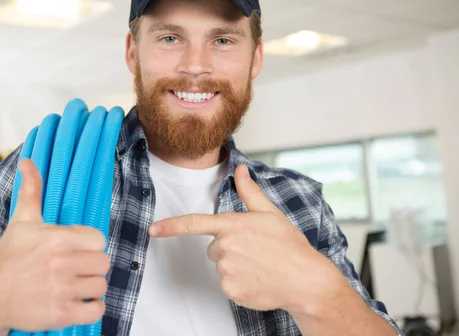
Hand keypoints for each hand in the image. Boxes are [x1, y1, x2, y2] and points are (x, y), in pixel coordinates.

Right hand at [0, 159, 108, 334]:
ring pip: (101, 286)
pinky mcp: (60, 314)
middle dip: (91, 266)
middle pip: (104, 263)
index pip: (99, 240)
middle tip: (76, 268)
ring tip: (74, 285)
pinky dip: (91, 308)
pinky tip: (77, 302)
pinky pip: (96, 309)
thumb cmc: (7, 258)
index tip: (77, 249)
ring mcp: (61, 290)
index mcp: (58, 238)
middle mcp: (61, 263)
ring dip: (90, 287)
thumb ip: (31, 190)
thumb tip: (28, 162)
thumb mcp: (22, 221)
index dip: (90, 246)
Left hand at [148, 164, 341, 312]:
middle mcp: (226, 247)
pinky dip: (239, 283)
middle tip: (254, 251)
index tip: (153, 230)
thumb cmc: (290, 245)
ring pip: (220, 266)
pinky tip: (258, 279)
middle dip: (228, 248)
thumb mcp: (271, 213)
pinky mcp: (231, 290)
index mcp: (233, 225)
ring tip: (259, 266)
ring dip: (235, 266)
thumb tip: (241, 170)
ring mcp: (227, 270)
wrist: (305, 280)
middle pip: (213, 248)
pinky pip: (227, 285)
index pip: (195, 223)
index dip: (171, 226)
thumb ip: (250, 192)